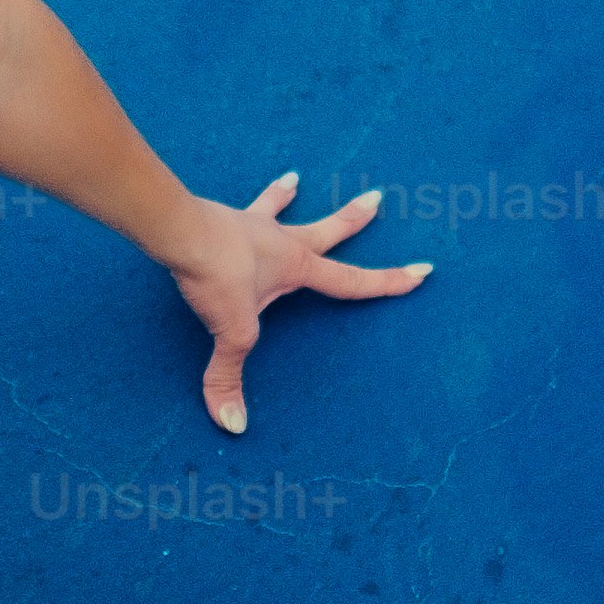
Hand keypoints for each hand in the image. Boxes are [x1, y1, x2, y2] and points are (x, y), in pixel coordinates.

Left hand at [163, 170, 433, 433]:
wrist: (181, 233)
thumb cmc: (215, 277)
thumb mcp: (231, 335)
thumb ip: (229, 379)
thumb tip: (234, 425)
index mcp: (299, 268)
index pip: (354, 281)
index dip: (389, 282)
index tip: (422, 270)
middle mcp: (282, 242)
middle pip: (327, 230)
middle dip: (354, 219)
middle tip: (376, 198)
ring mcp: (252, 225)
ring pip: (278, 207)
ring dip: (285, 195)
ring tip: (295, 178)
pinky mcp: (220, 218)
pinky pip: (232, 209)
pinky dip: (226, 207)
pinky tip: (222, 201)